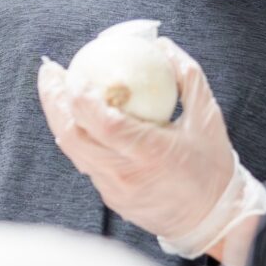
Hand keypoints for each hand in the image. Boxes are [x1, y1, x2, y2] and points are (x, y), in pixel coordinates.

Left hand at [38, 38, 265, 263]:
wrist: (214, 220)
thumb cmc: (212, 166)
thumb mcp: (208, 116)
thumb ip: (186, 76)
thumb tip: (160, 44)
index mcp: (150, 152)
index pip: (102, 123)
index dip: (80, 96)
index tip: (73, 72)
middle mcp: (125, 174)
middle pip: (72, 136)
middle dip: (54, 100)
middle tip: (51, 71)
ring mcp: (113, 190)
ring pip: (73, 151)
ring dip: (59, 117)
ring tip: (55, 89)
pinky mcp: (110, 199)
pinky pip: (86, 162)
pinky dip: (76, 136)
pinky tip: (76, 116)